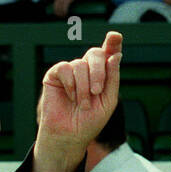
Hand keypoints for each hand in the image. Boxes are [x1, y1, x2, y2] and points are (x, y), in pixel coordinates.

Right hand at [31, 32, 122, 171]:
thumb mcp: (108, 101)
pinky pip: (65, 68)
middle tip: (97, 92)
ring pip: (80, 64)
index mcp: (102, 74)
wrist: (70, 135)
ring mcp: (70, 71)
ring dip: (84, 87)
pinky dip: (71, 84)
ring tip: (82, 104)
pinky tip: (71, 97)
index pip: (108, 53)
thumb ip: (113, 78)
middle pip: (96, 53)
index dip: (112, 43)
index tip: (115, 36)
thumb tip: (115, 55)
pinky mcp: (55, 75)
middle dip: (100, 72)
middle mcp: (86, 69)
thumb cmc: (89, 121)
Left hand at [52, 0, 79, 17]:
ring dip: (62, 14)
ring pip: (61, 9)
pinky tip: (66, 13)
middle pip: (57, 9)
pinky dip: (65, 12)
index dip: (56, 12)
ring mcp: (63, 0)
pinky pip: (65, 8)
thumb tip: (60, 8)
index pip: (55, 7)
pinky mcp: (67, 1)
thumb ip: (61, 2)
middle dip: (59, 14)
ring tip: (63, 16)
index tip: (57, 15)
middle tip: (61, 17)